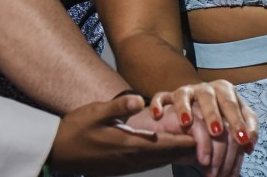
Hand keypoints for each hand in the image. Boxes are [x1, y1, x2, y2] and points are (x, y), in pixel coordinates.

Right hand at [49, 94, 195, 175]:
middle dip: (189, 149)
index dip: (188, 141)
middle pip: (168, 155)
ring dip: (177, 154)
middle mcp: (132, 159)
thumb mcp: (95, 113)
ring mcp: (126, 165)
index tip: (208, 137)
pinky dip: (163, 156)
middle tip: (211, 142)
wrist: (55, 152)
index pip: (167, 144)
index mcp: (130, 145)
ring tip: (197, 146)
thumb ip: (118, 108)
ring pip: (160, 160)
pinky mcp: (121, 167)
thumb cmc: (75, 129)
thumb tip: (139, 99)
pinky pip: (149, 162)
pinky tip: (169, 150)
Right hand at [152, 83, 257, 175]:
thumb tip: (249, 145)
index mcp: (225, 91)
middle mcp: (205, 89)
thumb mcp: (236, 120)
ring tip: (186, 123)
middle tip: (217, 133)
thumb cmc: (220, 116)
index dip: (238, 122)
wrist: (198, 107)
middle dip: (213, 115)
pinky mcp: (169, 97)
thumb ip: (246, 129)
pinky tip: (158, 115)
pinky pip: (161, 97)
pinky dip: (159, 104)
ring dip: (185, 107)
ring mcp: (187, 91)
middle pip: (209, 98)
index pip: (232, 105)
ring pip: (184, 94)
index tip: (242, 140)